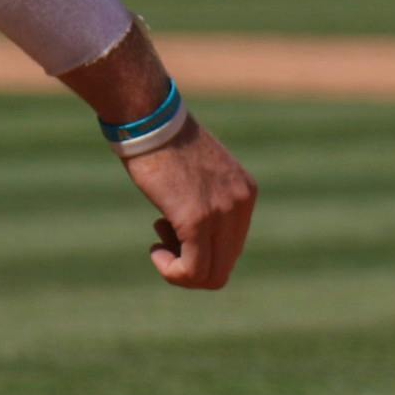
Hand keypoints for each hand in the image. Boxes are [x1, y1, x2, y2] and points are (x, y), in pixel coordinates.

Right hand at [121, 117, 256, 289]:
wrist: (149, 118)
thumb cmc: (163, 142)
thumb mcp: (199, 174)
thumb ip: (208, 202)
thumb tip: (198, 240)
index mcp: (245, 192)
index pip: (232, 247)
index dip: (201, 250)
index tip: (173, 228)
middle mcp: (240, 203)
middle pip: (224, 265)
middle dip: (192, 263)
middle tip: (165, 238)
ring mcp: (221, 213)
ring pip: (211, 276)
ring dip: (181, 271)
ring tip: (160, 242)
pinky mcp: (196, 219)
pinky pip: (192, 270)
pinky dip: (172, 271)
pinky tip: (155, 251)